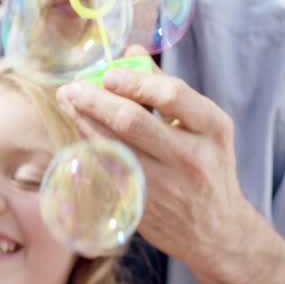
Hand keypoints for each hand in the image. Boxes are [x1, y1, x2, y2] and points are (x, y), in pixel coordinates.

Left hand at [54, 49, 250, 268]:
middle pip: (131, 121)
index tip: (108, 73)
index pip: (170, 94)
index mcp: (212, 128)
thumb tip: (132, 52)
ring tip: (68, 101)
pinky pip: (106, 169)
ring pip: (112, 146)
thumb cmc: (207, 167)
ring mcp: (165, 185)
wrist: (216, 231)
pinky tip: (79, 132)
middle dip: (95, 99)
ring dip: (83, 121)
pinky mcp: (142, 205)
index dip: (134, 81)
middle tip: (73, 87)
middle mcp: (191, 157)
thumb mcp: (203, 126)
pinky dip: (89, 147)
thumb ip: (166, 88)